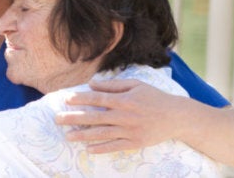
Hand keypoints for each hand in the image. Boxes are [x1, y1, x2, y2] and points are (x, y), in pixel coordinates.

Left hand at [55, 79, 184, 152]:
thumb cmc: (154, 97)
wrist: (177, 117)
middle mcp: (125, 115)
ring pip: (102, 134)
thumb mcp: (135, 85)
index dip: (81, 99)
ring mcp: (130, 130)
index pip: (98, 99)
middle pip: (95, 117)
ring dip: (83, 135)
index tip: (66, 100)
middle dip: (75, 118)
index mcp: (125, 99)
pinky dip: (101, 148)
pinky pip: (115, 146)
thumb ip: (112, 85)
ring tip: (68, 136)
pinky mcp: (135, 142)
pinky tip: (88, 149)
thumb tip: (91, 84)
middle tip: (57, 119)